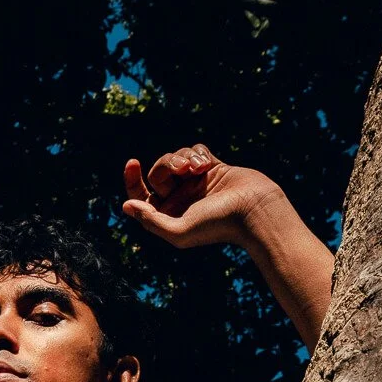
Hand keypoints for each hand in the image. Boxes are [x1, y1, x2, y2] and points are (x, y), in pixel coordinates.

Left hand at [122, 144, 283, 249]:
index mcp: (169, 216)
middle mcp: (181, 200)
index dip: (132, 180)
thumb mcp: (178, 230)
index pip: (141, 197)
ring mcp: (196, 183)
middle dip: (166, 165)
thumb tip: (127, 206)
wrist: (254, 210)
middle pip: (158, 172)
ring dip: (184, 157)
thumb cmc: (217, 224)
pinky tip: (207, 164)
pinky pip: (196, 150)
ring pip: (176, 157)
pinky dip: (198, 153)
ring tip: (197, 167)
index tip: (132, 163)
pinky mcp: (213, 168)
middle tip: (182, 168)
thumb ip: (150, 220)